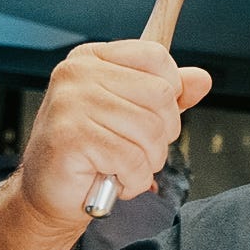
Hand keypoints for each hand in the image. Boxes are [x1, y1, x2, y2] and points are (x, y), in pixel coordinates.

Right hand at [16, 41, 211, 232]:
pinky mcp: (71, 137)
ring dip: (147, 162)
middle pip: (161, 95)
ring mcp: (71, 103)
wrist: (48, 192)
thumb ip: (168, 94)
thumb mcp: (133, 113)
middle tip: (136, 149)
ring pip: (151, 131)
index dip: (171, 90)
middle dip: (162, 134)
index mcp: (93, 59)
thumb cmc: (91, 151)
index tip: (156, 113)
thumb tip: (201, 79)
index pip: (156, 56)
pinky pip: (132, 160)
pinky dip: (132, 180)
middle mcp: (78, 74)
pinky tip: (112, 179)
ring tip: (121, 167)